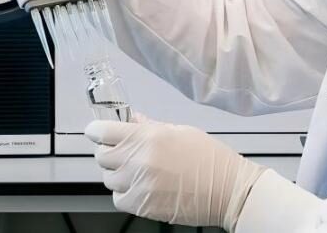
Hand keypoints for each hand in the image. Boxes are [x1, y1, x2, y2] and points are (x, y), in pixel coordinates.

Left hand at [87, 117, 266, 230]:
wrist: (229, 190)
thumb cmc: (211, 160)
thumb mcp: (181, 131)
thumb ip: (151, 126)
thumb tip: (134, 119)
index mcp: (148, 136)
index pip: (103, 132)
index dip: (97, 131)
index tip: (98, 132)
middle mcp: (140, 160)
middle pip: (101, 156)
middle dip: (108, 152)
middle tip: (121, 152)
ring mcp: (140, 184)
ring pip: (108, 178)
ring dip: (117, 174)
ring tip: (135, 172)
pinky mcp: (144, 206)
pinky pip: (118, 198)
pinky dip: (123, 193)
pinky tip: (138, 188)